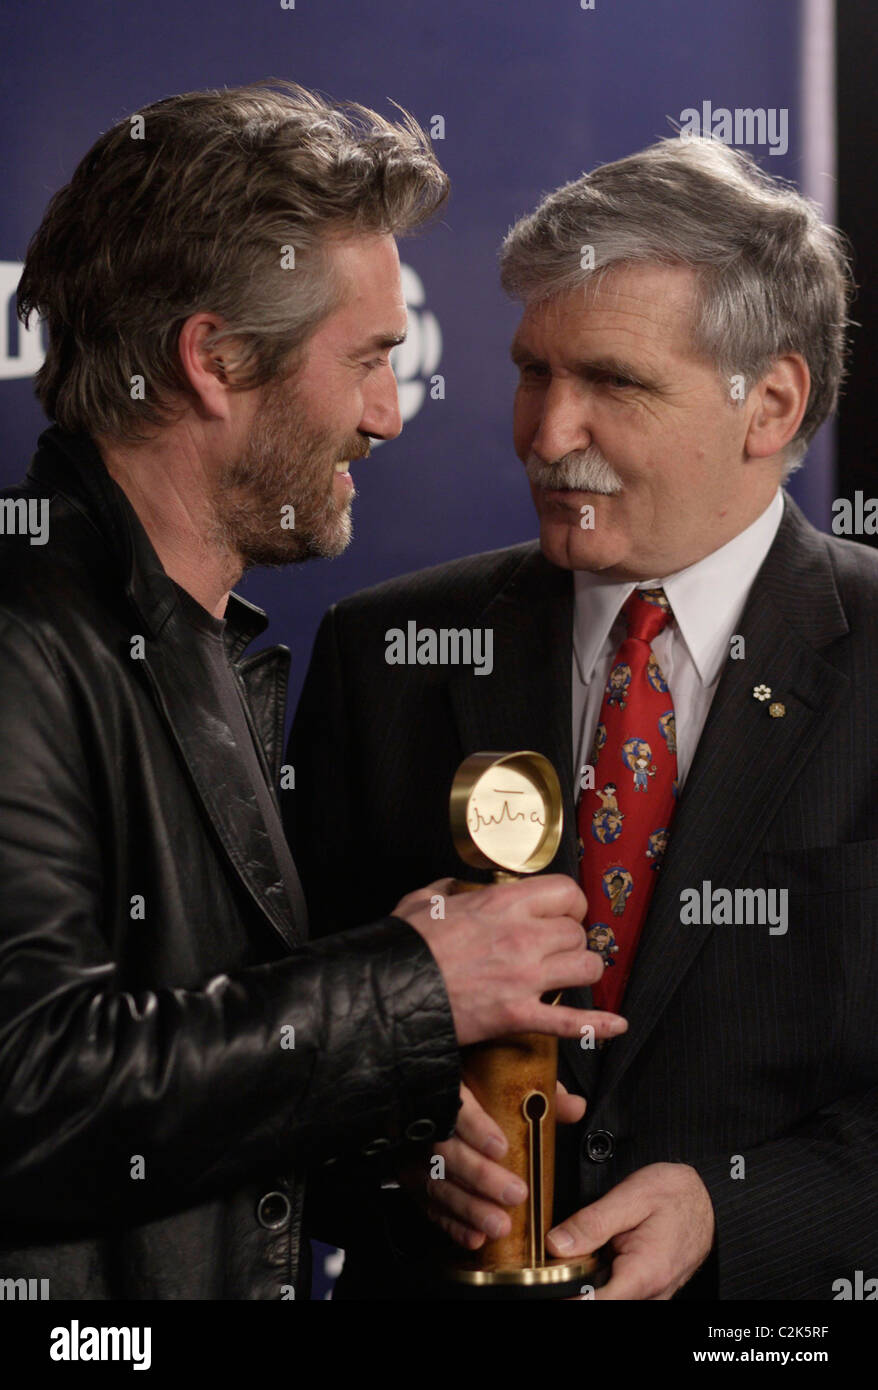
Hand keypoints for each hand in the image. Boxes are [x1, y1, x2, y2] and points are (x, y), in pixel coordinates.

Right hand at [395, 875, 625, 1046]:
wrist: (389, 994)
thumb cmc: (405, 948)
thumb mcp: (423, 901)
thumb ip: (448, 890)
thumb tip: (455, 887)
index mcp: (501, 904)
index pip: (566, 892)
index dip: (570, 903)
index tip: (563, 912)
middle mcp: (522, 936)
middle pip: (577, 932)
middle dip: (571, 940)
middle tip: (558, 949)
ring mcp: (525, 977)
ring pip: (586, 967)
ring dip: (582, 971)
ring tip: (571, 975)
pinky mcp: (519, 1015)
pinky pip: (572, 1021)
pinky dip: (597, 1025)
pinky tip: (615, 1025)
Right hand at [399, 1080, 591, 1248]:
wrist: (431, 1090)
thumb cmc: (475, 1080)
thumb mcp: (506, 1075)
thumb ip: (540, 1090)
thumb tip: (574, 1107)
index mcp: (447, 1084)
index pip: (455, 1104)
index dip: (475, 1127)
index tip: (500, 1147)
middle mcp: (424, 1119)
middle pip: (446, 1150)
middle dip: (480, 1176)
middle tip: (515, 1193)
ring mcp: (412, 1149)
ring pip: (435, 1182)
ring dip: (468, 1208)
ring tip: (499, 1226)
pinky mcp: (409, 1175)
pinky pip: (427, 1203)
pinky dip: (451, 1224)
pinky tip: (474, 1237)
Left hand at [545, 1162, 714, 1298]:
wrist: (710, 1198)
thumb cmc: (677, 1194)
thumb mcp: (632, 1196)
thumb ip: (593, 1222)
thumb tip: (557, 1245)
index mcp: (644, 1274)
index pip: (594, 1304)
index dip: (566, 1294)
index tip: (551, 1279)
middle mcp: (651, 1294)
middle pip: (599, 1303)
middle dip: (576, 1285)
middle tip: (568, 1256)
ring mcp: (653, 1296)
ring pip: (609, 1299)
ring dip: (590, 1283)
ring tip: (588, 1252)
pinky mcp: (651, 1292)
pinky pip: (621, 1294)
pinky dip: (605, 1280)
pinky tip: (602, 1258)